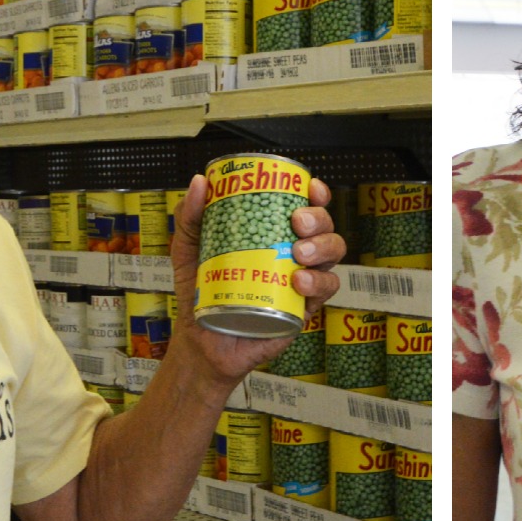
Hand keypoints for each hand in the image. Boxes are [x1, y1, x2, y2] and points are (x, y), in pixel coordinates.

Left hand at [168, 174, 344, 389]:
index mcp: (272, 230)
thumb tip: (200, 181)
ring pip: (332, 253)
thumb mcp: (188, 248)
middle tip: (296, 222)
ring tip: (298, 253)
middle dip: (319, 217)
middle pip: (324, 225)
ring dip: (322, 246)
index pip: (304, 204)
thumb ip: (191, 215)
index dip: (315, 192)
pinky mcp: (303, 308)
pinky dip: (319, 282)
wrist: (199, 339)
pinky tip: (298, 282)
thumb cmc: (199, 290)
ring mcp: (301, 279)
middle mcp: (292, 250)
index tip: (310, 187)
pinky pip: (326, 290)